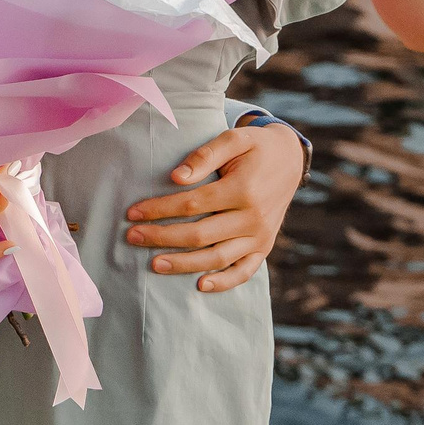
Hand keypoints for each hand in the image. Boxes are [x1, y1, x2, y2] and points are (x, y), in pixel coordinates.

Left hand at [122, 122, 306, 291]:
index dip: (159, 210)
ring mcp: (261, 236)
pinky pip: (244, 271)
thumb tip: (175, 178)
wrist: (291, 160)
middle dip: (162, 237)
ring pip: (217, 258)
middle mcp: (253, 217)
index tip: (133, 213)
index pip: (192, 204)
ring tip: (154, 264)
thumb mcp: (234, 139)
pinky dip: (224, 282)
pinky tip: (199, 285)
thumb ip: (204, 155)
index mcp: (243, 189)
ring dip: (183, 264)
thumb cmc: (255, 147)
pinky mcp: (265, 247)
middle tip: (132, 237)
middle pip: (199, 235)